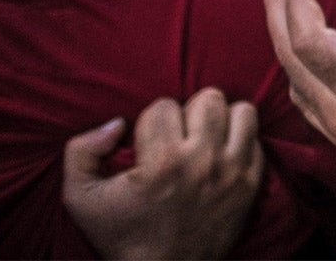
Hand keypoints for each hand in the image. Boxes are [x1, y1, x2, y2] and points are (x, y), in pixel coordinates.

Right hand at [61, 89, 263, 259]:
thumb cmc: (121, 235)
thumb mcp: (80, 198)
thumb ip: (81, 151)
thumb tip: (116, 123)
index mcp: (162, 163)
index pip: (163, 106)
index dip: (151, 122)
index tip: (148, 145)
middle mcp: (203, 163)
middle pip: (208, 99)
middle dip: (188, 113)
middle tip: (177, 137)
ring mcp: (232, 173)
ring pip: (241, 111)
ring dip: (221, 121)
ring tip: (203, 139)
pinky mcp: (252, 185)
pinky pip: (256, 138)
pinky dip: (240, 141)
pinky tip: (220, 155)